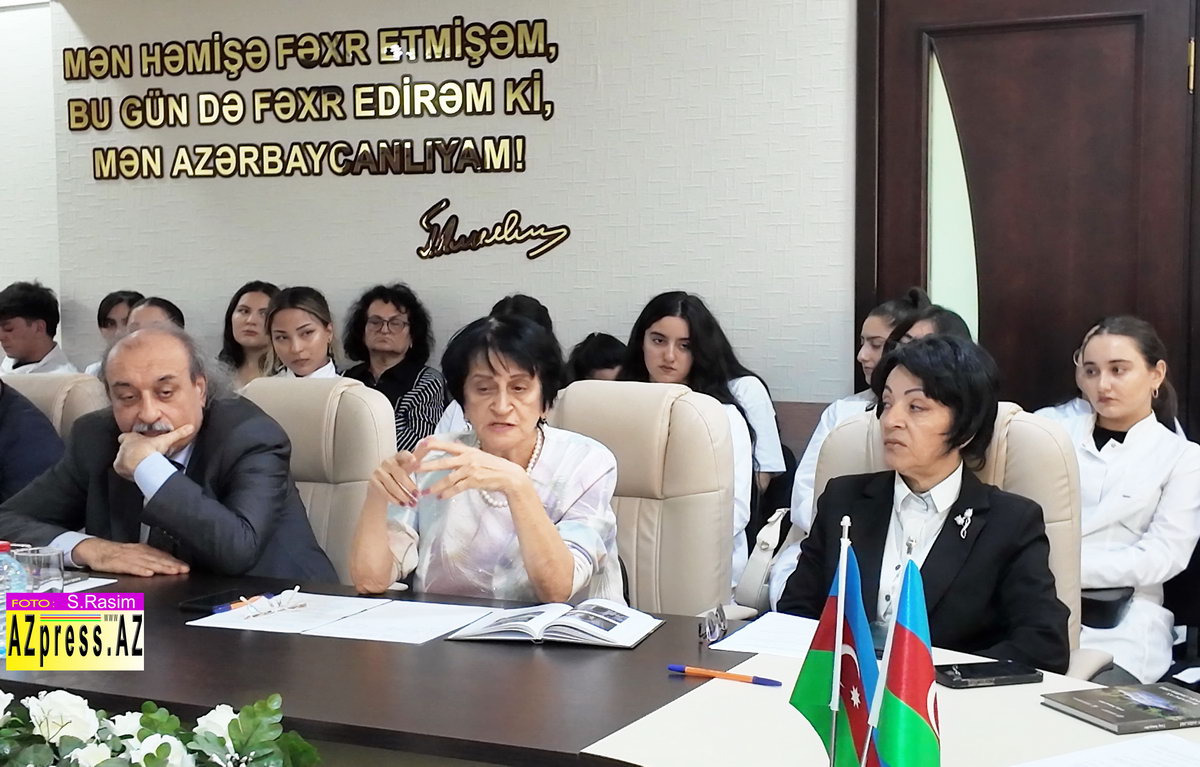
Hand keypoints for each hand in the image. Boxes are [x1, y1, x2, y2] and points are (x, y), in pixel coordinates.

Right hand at [72, 539, 189, 576]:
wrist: (94, 549)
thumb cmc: (115, 554)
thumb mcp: (135, 554)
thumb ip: (149, 559)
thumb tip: (166, 565)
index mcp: (143, 551)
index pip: (162, 556)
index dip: (175, 562)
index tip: (186, 567)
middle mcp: (138, 552)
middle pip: (158, 559)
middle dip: (172, 565)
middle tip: (184, 570)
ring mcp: (128, 557)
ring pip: (148, 563)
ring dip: (161, 567)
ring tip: (172, 572)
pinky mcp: (117, 563)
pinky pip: (130, 567)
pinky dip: (140, 570)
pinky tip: (148, 573)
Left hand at [113, 424, 194, 479]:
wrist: (142, 461)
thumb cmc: (152, 449)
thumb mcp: (167, 439)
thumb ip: (179, 433)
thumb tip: (190, 427)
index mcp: (131, 438)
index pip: (125, 437)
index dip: (129, 440)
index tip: (135, 443)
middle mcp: (123, 447)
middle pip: (123, 449)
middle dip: (129, 452)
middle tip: (139, 457)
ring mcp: (120, 457)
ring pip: (122, 459)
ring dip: (128, 462)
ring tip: (138, 466)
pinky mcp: (118, 467)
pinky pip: (120, 469)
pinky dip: (126, 471)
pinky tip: (134, 472)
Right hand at [368, 450, 420, 505]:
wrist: (381, 487)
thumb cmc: (398, 475)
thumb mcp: (409, 467)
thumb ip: (419, 456)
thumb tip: (430, 441)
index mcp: (398, 457)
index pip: (403, 455)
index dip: (408, 457)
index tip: (414, 460)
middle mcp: (387, 462)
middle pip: (399, 474)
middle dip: (410, 486)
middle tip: (418, 495)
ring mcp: (378, 471)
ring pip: (392, 485)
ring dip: (403, 496)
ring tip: (412, 503)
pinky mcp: (373, 482)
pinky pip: (384, 492)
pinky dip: (394, 499)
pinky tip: (401, 504)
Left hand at [414, 439, 529, 499]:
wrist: (509, 476)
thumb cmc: (493, 466)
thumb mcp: (478, 454)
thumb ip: (465, 451)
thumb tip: (453, 445)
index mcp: (467, 450)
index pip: (446, 445)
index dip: (431, 445)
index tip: (419, 446)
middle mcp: (468, 458)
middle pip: (443, 462)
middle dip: (426, 466)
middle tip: (413, 469)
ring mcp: (471, 470)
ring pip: (448, 478)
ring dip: (435, 486)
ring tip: (424, 492)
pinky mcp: (474, 481)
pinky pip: (457, 488)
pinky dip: (447, 493)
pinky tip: (440, 497)